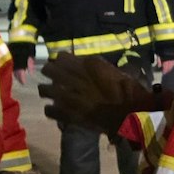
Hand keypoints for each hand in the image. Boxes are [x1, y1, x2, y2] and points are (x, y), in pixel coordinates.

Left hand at [39, 53, 159, 136]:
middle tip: (58, 78)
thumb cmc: (130, 93)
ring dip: (49, 91)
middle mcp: (73, 77)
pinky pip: (48, 109)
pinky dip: (53, 110)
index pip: (61, 56)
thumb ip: (105, 68)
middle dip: (52, 72)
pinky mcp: (65, 113)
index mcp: (87, 65)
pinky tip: (59, 110)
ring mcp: (66, 96)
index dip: (63, 61)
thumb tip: (102, 66)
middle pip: (48, 69)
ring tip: (55, 94)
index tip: (67, 65)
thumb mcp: (121, 73)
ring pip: (43, 89)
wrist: (129, 117)